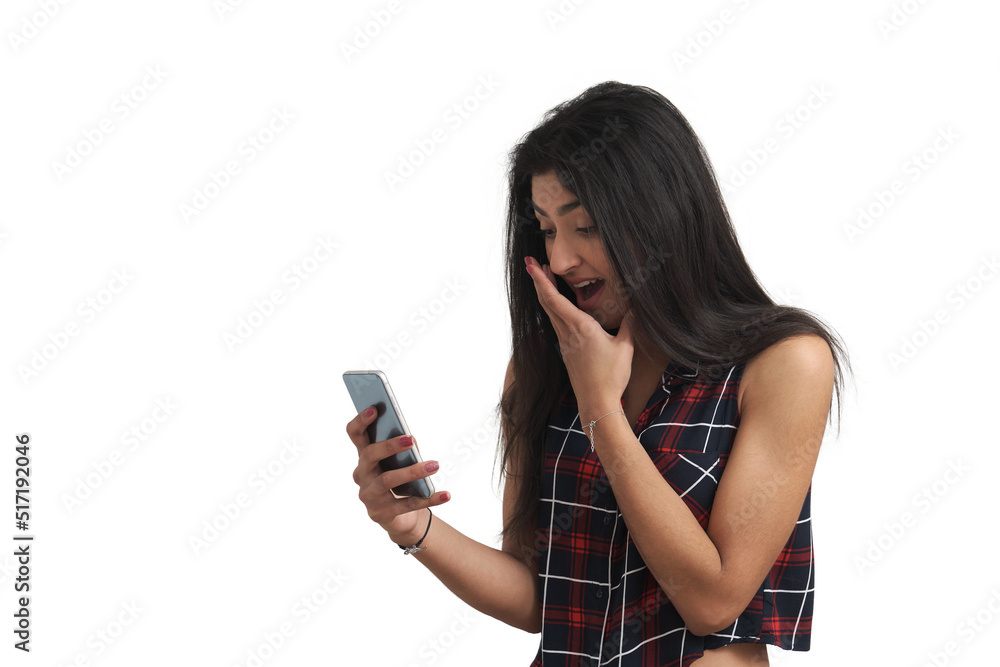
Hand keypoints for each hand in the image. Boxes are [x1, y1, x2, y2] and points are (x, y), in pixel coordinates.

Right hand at [346, 406, 450, 544]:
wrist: (400, 517)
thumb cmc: (400, 481)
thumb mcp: (400, 462)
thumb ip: (404, 448)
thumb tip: (411, 439)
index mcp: (364, 456)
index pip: (355, 435)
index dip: (361, 421)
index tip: (374, 408)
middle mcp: (362, 475)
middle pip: (369, 456)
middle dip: (389, 446)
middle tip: (411, 439)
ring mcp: (370, 495)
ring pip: (388, 480)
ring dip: (412, 471)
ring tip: (435, 465)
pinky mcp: (382, 514)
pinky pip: (407, 504)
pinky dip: (429, 499)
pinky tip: (446, 494)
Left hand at [524, 256, 632, 415]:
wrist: (596, 403)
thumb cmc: (611, 377)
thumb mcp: (626, 347)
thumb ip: (630, 324)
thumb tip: (637, 305)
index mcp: (581, 327)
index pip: (555, 299)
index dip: (541, 280)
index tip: (532, 266)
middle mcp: (568, 333)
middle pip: (547, 302)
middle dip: (538, 281)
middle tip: (531, 264)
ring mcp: (564, 342)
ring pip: (549, 313)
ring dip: (544, 293)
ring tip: (542, 278)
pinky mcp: (566, 351)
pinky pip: (555, 324)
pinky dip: (552, 308)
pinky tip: (556, 306)